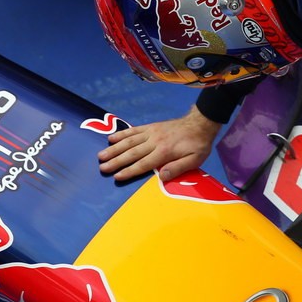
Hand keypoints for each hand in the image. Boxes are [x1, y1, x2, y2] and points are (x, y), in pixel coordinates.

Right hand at [97, 106, 221, 181]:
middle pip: (132, 153)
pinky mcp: (151, 127)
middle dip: (116, 161)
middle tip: (102, 167)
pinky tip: (111, 138)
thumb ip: (178, 168)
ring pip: (129, 141)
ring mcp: (151, 132)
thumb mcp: (194, 160)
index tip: (116, 176)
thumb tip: (161, 177)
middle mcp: (154, 141)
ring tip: (101, 155)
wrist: (200, 123)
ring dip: (114, 149)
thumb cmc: (198, 145)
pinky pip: (133, 130)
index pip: (143, 164)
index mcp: (164, 152)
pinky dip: (121, 134)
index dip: (129, 171)